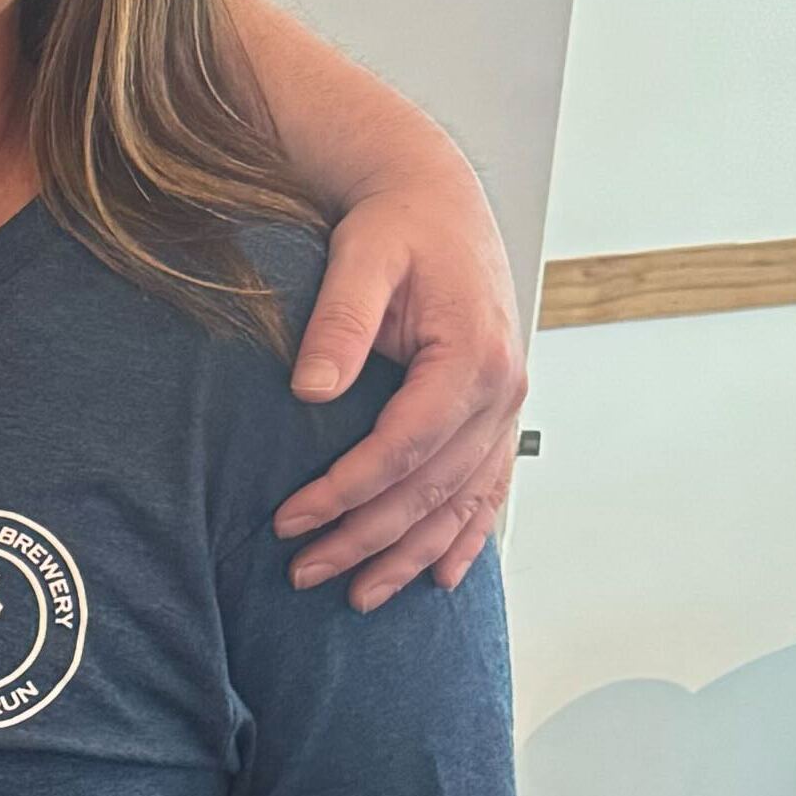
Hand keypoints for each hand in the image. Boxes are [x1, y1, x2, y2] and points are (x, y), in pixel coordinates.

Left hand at [275, 186, 525, 604]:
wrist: (434, 199)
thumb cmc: (397, 224)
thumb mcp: (362, 256)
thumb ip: (340, 319)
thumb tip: (311, 388)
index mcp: (474, 356)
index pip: (406, 447)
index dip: (347, 492)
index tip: (291, 520)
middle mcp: (501, 389)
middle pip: (431, 488)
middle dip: (367, 538)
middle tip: (305, 572)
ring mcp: (504, 406)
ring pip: (460, 501)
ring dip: (410, 554)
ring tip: (359, 596)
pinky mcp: (495, 413)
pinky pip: (487, 488)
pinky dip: (465, 535)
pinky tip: (440, 578)